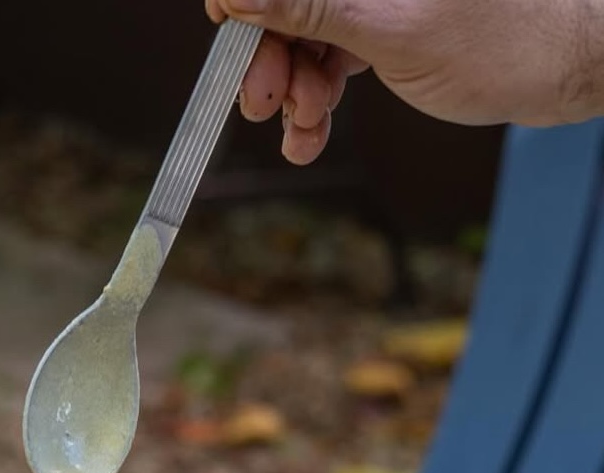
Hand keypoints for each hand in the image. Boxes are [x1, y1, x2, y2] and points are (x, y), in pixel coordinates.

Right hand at [206, 0, 603, 162]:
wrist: (567, 67)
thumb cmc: (503, 40)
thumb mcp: (392, 30)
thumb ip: (313, 6)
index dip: (245, 2)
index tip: (231, 38)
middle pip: (287, 1)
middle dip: (268, 54)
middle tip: (263, 103)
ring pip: (304, 33)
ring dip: (291, 89)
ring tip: (304, 129)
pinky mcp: (385, 20)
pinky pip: (331, 54)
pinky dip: (316, 97)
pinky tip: (310, 134)